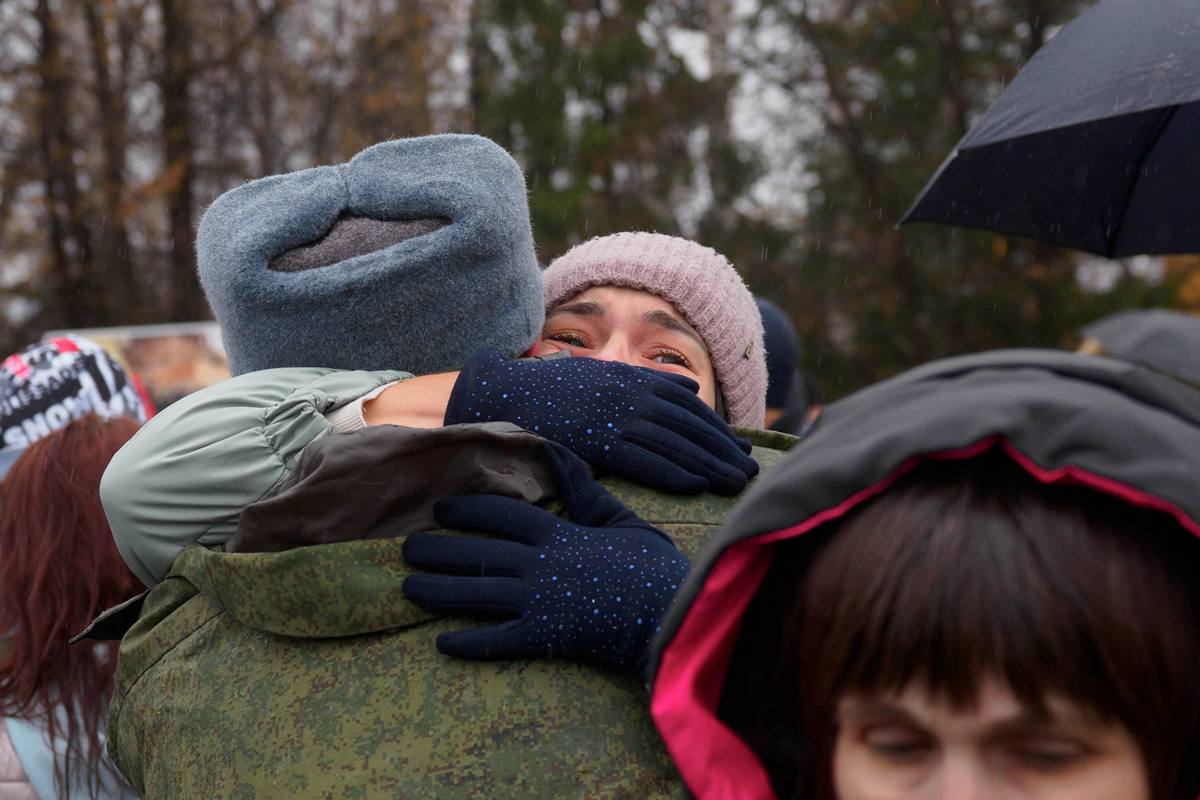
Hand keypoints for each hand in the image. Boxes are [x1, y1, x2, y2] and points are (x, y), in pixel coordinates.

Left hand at [402, 442, 689, 674]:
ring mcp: (540, 602)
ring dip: (439, 591)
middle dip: (439, 551)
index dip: (468, 510)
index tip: (441, 509)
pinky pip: (498, 640)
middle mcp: (541, 565)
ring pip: (477, 595)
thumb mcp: (621, 519)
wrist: (671, 611)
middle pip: (478, 554)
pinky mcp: (545, 636)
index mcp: (559, 534)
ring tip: (409, 588)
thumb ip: (586, 492)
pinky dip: (469, 643)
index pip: (503, 515)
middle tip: (406, 549)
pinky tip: (442, 643)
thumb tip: (560, 454)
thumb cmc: (652, 566)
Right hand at [443, 350, 756, 494]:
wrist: (501, 392)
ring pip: (673, 442)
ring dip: (709, 463)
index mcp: (631, 379)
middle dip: (722, 449)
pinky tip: (696, 484)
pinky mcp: (596, 438)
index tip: (739, 448)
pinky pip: (643, 458)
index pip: (687, 406)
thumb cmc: (551, 390)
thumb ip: (647, 383)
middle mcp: (628, 394)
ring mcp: (613, 415)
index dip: (716, 429)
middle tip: (749, 470)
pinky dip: (672, 471)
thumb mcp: (602, 375)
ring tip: (736, 482)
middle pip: (688, 425)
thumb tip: (689, 388)